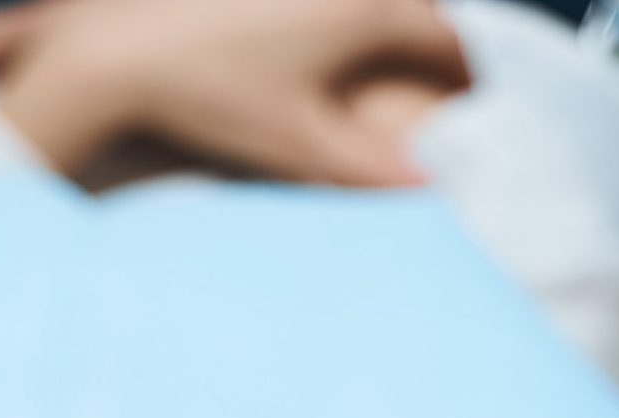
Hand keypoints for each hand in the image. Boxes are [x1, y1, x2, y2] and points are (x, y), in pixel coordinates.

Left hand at [0, 0, 468, 188]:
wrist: (123, 52)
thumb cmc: (214, 100)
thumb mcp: (302, 148)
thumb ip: (372, 172)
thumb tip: (437, 198)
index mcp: (368, 9)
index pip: (451, 40)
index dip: (479, 77)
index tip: (495, 108)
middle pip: (419, 10)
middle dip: (442, 50)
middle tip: (462, 92)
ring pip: (378, 3)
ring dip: (398, 32)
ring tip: (411, 72)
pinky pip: (339, 3)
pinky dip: (353, 24)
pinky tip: (338, 56)